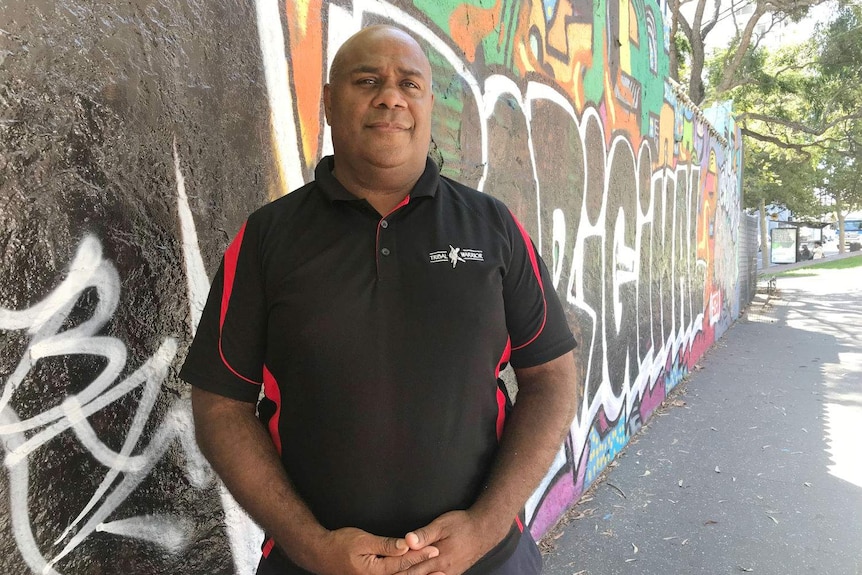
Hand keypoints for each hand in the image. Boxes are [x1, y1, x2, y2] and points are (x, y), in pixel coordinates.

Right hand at [307, 527, 439, 574]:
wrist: (319, 554)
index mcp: (374, 572)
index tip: (435, 550)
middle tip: (442, 570)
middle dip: (424, 573)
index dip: (420, 556)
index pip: (402, 564)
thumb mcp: (363, 540)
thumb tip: (405, 545)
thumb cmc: (339, 544)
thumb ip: (385, 545)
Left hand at [396, 510, 506, 574]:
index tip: (383, 570)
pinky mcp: (452, 573)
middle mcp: (441, 570)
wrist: (485, 530)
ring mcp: (448, 574)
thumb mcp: (442, 524)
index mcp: (437, 558)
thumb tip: (408, 540)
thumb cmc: (463, 524)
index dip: (395, 570)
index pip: (410, 569)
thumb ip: (424, 534)